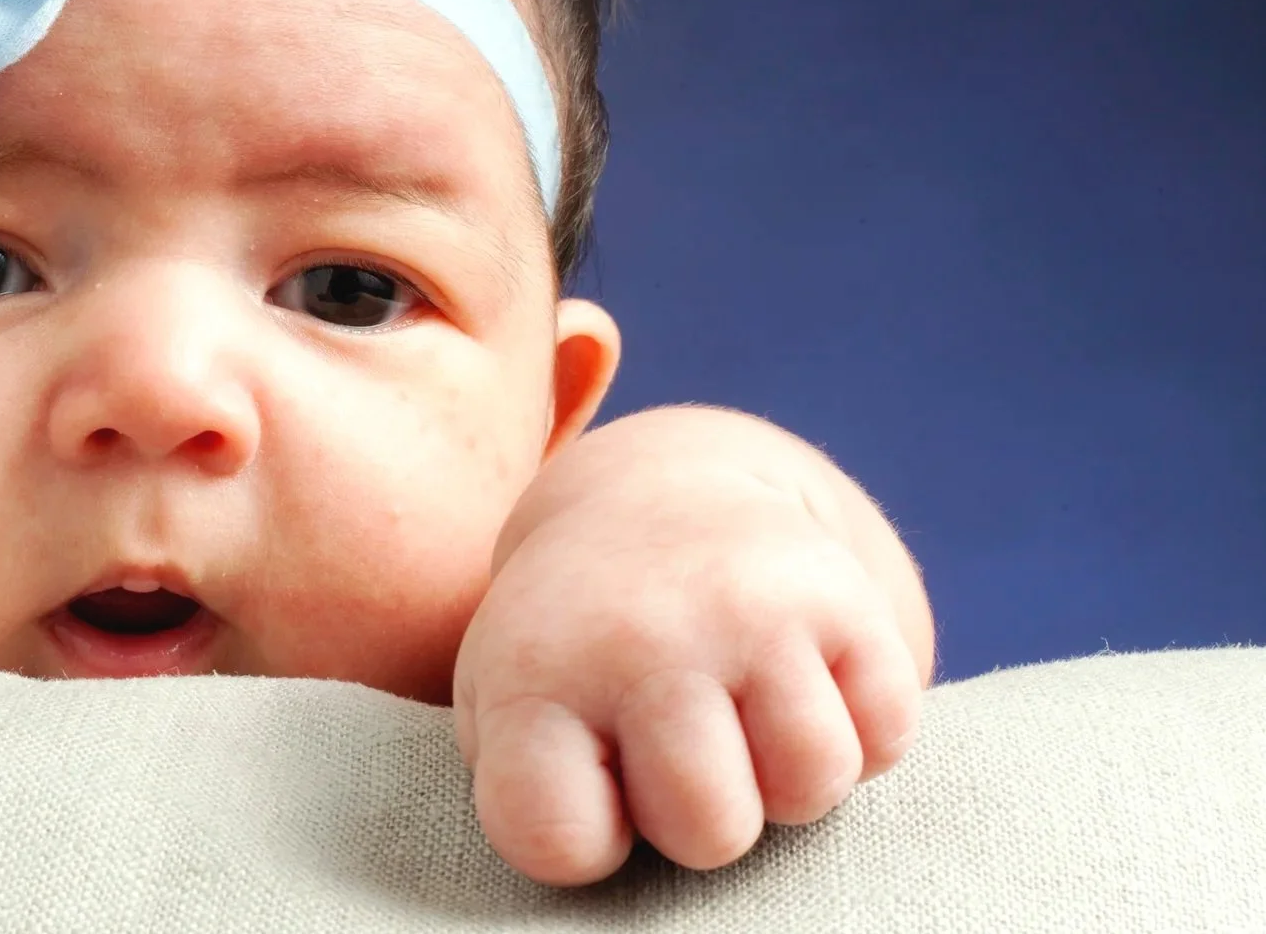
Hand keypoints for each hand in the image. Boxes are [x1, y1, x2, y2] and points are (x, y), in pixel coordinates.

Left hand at [449, 408, 929, 884]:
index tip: (584, 778)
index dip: (585, 837)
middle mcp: (637, 638)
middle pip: (709, 831)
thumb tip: (625, 912)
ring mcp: (744, 611)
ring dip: (785, 772)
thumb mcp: (509, 707)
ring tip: (737, 705)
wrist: (658, 501)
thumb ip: (535, 801)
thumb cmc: (580, 649)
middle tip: (671, 735)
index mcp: (533, 678)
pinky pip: (884, 738)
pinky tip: (797, 675)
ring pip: (810, 786)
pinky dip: (856, 727)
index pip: (557, 841)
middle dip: (702, 809)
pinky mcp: (840, 595)